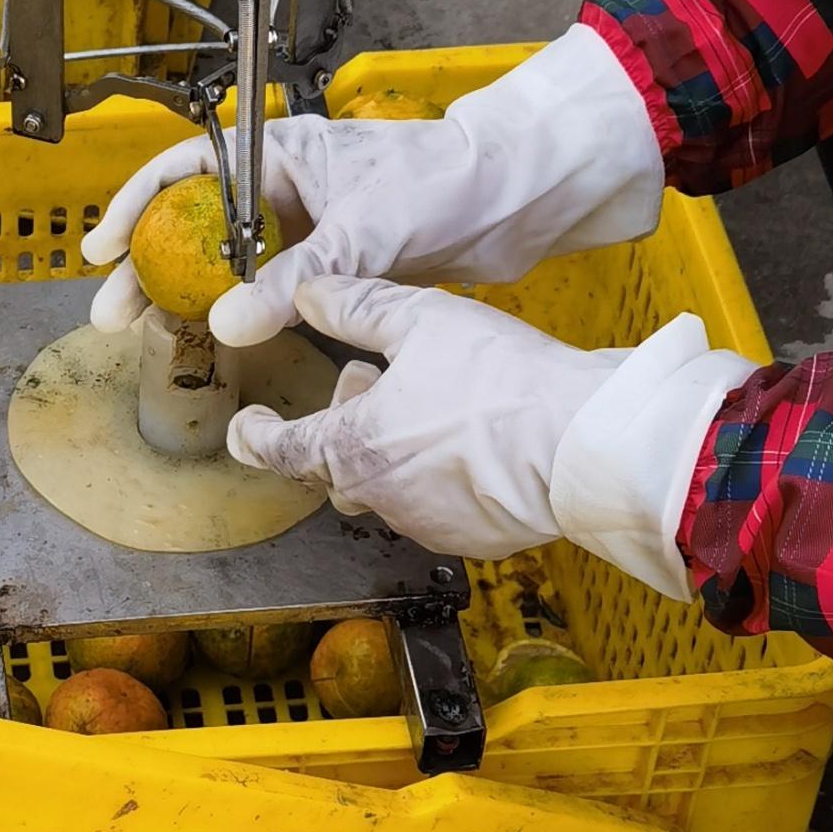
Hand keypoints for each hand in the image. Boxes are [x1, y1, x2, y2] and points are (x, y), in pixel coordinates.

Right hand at [79, 24, 666, 344]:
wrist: (514, 199)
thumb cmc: (445, 181)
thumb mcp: (362, 231)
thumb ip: (292, 279)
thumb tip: (226, 324)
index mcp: (280, 152)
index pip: (184, 172)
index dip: (134, 210)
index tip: (101, 252)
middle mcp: (285, 187)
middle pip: (195, 225)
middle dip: (151, 269)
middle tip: (115, 316)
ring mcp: (308, 226)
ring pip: (228, 262)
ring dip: (190, 296)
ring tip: (153, 334)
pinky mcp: (334, 263)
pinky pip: (268, 289)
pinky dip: (240, 312)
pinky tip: (215, 339)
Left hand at [225, 274, 756, 597]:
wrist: (583, 442)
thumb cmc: (504, 381)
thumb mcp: (420, 319)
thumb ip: (353, 305)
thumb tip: (306, 292)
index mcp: (353, 446)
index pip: (279, 451)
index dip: (256, 436)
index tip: (249, 427)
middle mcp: (380, 496)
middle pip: (334, 468)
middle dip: (342, 428)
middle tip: (375, 384)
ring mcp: (425, 524)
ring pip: (385, 491)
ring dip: (389, 454)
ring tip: (429, 407)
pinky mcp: (470, 539)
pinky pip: (434, 510)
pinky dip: (436, 480)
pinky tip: (470, 444)